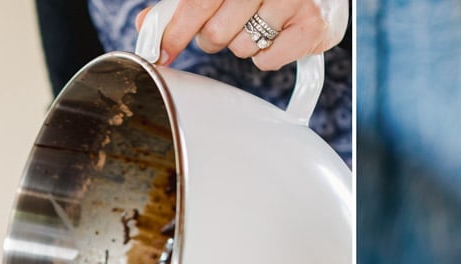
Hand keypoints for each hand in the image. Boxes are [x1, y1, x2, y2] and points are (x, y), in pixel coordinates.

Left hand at [137, 0, 348, 71]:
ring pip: (242, 48)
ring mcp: (292, 0)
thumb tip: (149, 25)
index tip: (160, 52)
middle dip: (214, 37)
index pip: (196, 3)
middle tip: (228, 26)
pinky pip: (267, 60)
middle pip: (215, 31)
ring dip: (244, 44)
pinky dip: (268, 56)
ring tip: (260, 25)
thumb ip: (186, 4)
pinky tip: (279, 35)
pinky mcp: (312, 26)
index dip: (174, 31)